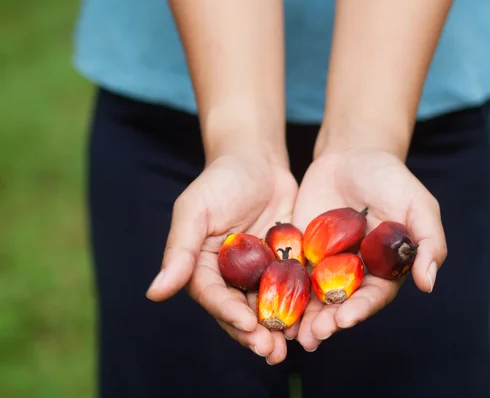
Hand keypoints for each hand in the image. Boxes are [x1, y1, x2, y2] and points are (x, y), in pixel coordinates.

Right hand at [146, 151, 296, 364]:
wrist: (258, 159)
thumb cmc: (220, 179)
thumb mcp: (195, 210)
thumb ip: (178, 251)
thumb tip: (154, 294)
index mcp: (203, 267)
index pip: (213, 297)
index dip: (228, 314)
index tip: (247, 325)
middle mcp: (230, 275)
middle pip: (240, 310)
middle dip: (255, 333)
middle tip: (272, 352)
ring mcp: (259, 271)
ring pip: (268, 305)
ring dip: (278, 327)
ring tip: (293, 344)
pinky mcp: (285, 262)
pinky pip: (292, 287)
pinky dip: (300, 304)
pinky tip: (313, 317)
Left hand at [287, 148, 446, 350]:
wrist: (352, 154)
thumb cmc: (390, 178)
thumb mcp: (418, 204)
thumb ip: (428, 241)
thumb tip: (428, 283)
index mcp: (385, 269)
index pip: (374, 296)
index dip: (360, 310)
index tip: (345, 320)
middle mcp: (355, 272)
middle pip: (341, 303)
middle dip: (328, 321)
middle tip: (314, 336)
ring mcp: (327, 263)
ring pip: (315, 296)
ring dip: (304, 316)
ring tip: (291, 332)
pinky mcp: (302, 251)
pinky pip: (291, 273)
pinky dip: (282, 289)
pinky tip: (269, 304)